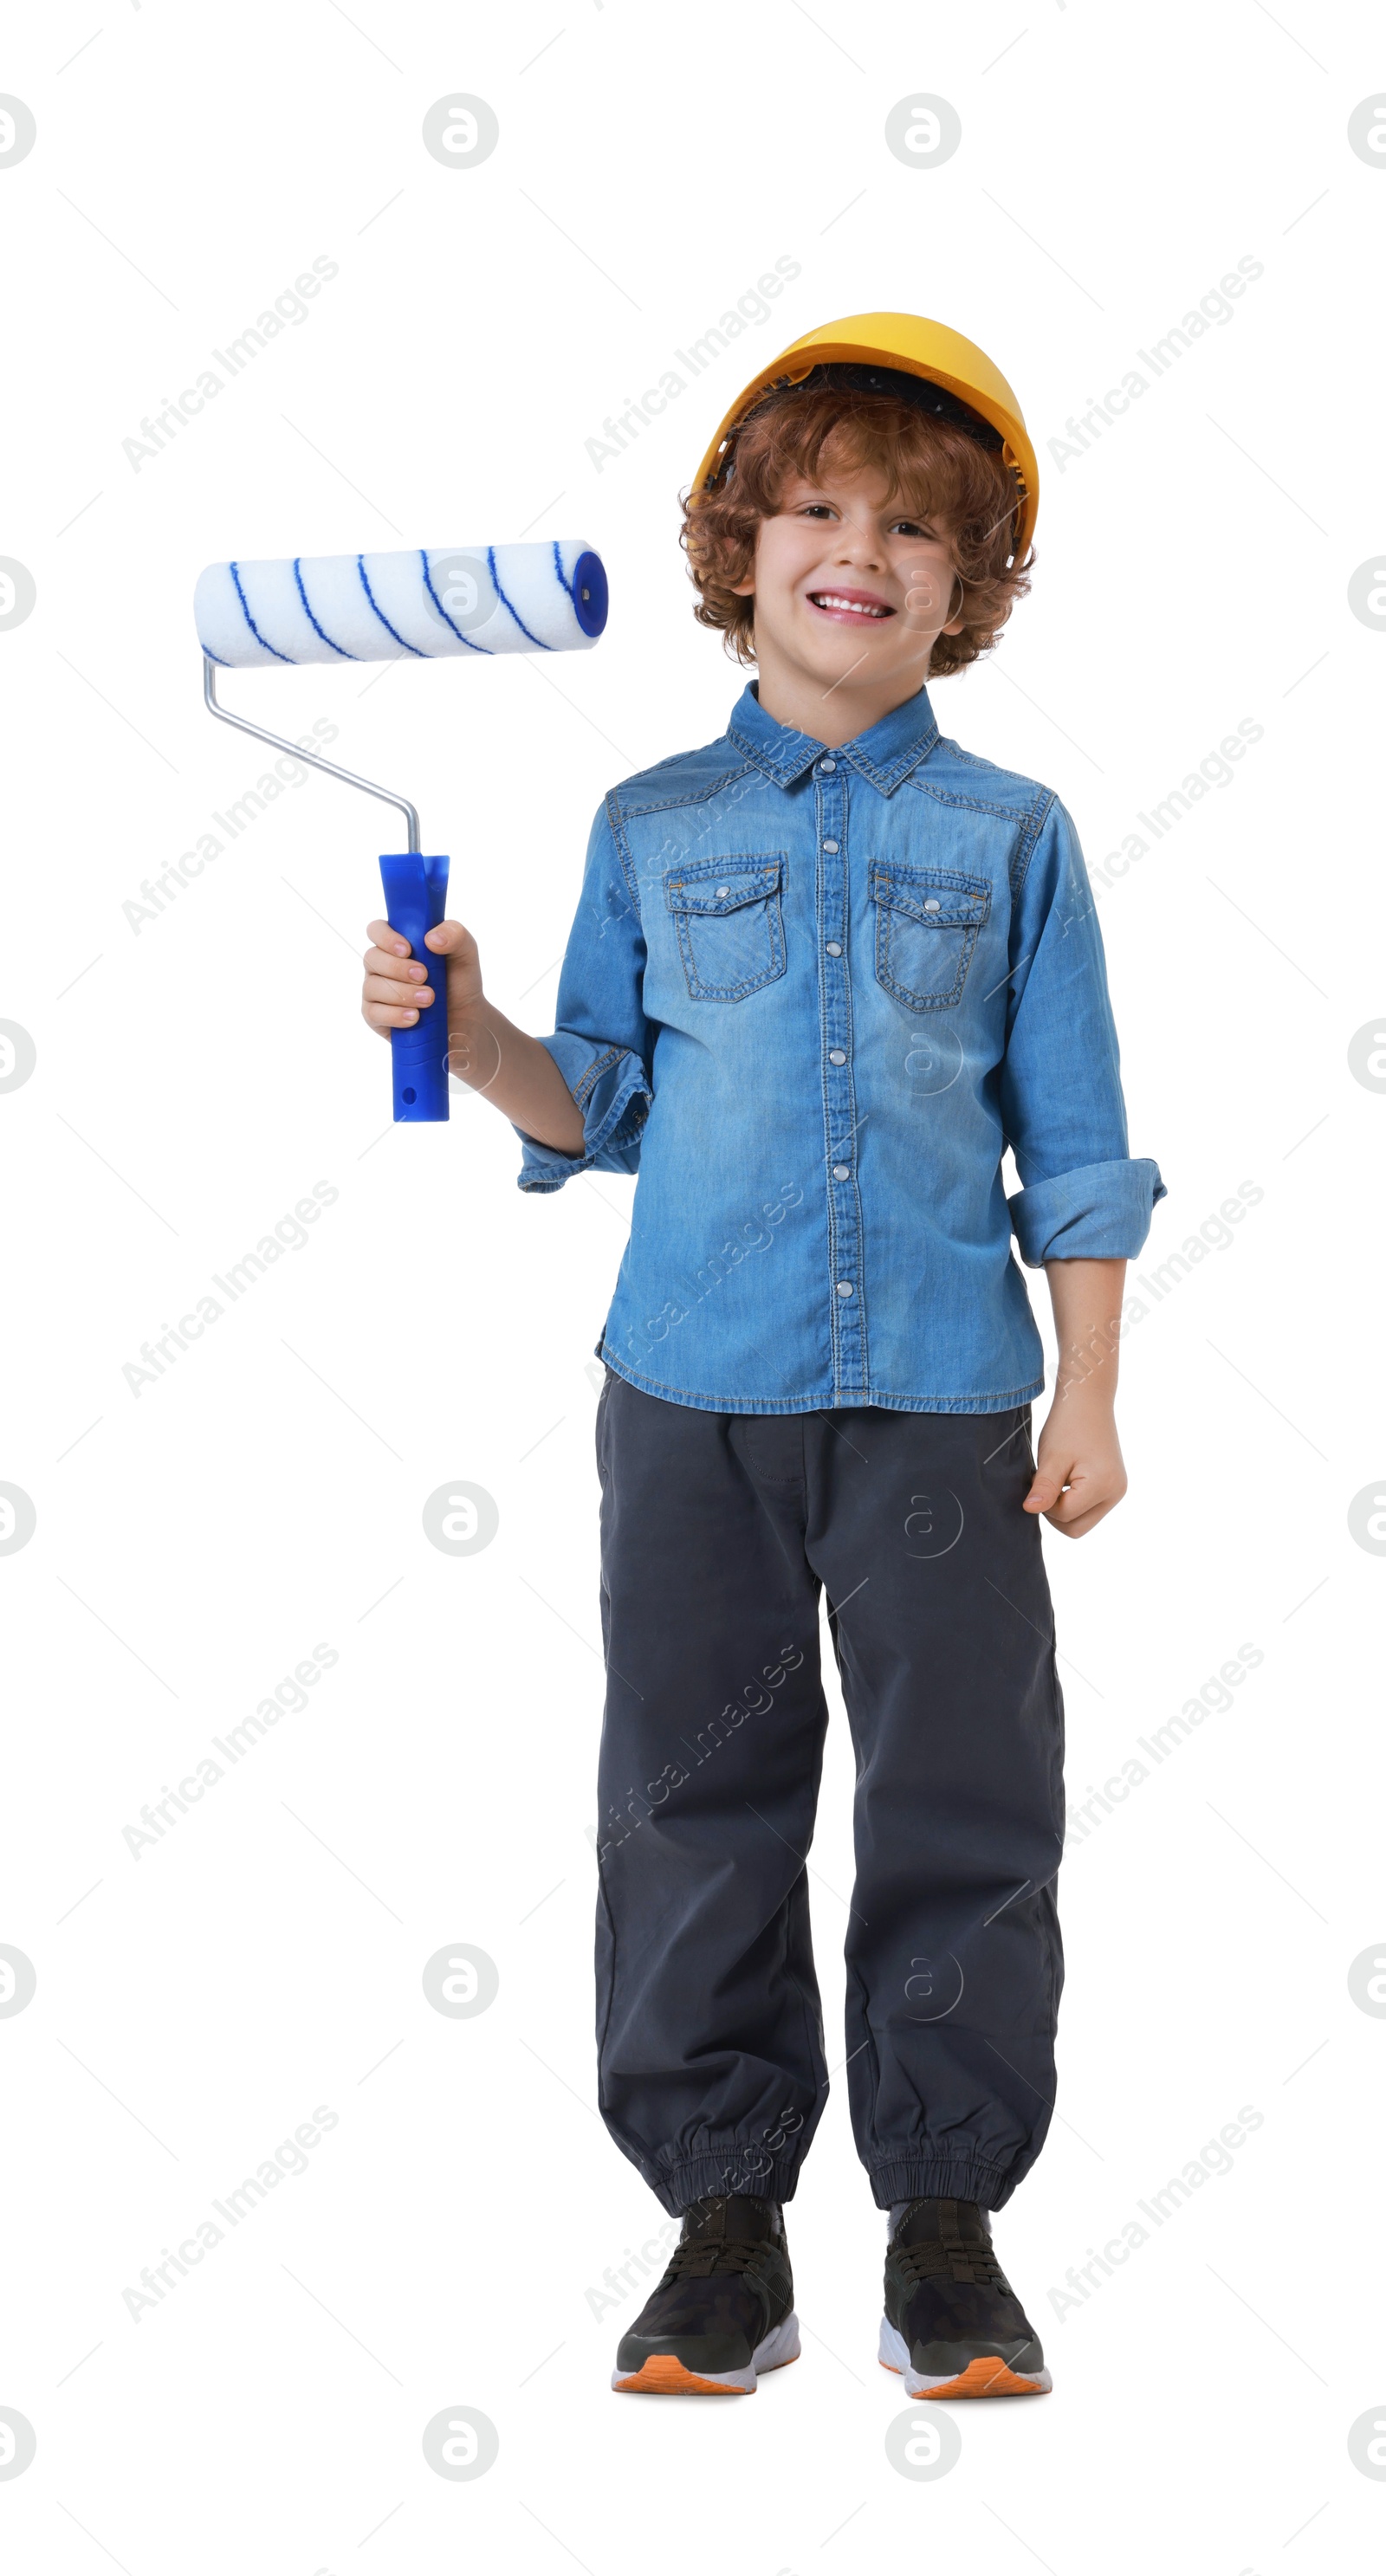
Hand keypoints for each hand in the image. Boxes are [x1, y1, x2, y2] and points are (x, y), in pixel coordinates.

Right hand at [361, 915, 483, 1038]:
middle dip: (397, 968)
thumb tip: (431, 938)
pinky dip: (394, 1015)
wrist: (465, 1018)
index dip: (386, 937)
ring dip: (401, 993)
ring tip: (428, 1000)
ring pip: (372, 987)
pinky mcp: (376, 1016)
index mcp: (397, 943)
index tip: (407, 949)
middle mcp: (381, 965)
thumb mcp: (466, 953)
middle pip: (371, 958)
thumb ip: (455, 935)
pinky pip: (373, 1013)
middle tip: (423, 976)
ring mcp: (376, 991)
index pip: (376, 930)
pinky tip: (414, 1017)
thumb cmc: (459, 981)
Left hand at [1023, 1386, 1127, 1537]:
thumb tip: (1030, 1511)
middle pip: (1076, 1528)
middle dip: (1055, 1512)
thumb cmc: (1068, 1425)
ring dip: (1063, 1507)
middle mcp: (1115, 1493)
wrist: (1088, 1401)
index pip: (1065, 1517)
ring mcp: (1116, 1491)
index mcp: (1104, 1486)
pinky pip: (1088, 1509)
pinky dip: (1072, 1501)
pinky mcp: (1113, 1488)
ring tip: (1057, 1479)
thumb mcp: (1052, 1458)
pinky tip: (1066, 1479)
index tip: (1038, 1478)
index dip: (1045, 1503)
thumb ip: (1044, 1488)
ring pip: (1082, 1521)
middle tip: (1045, 1483)